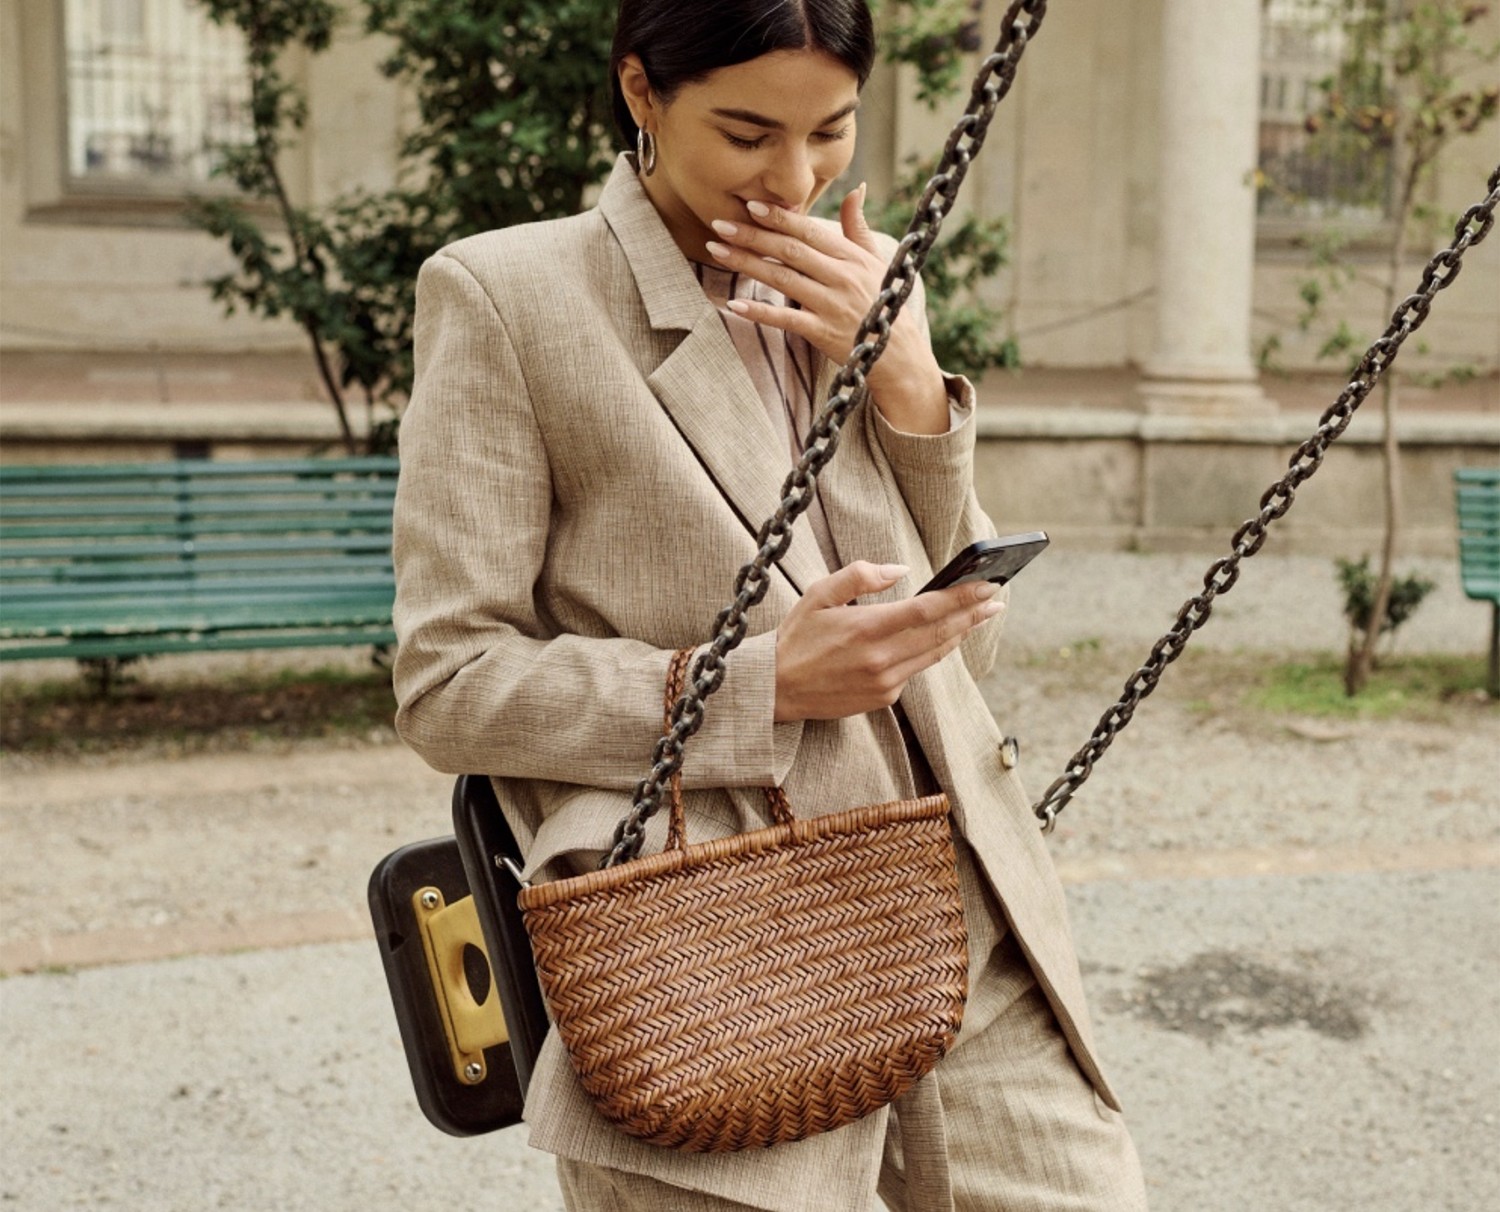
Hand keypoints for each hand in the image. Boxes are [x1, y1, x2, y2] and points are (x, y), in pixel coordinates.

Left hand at [705, 189, 948, 433]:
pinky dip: (760, 312)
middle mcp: (841, 276)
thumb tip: (857, 189)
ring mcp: (831, 304)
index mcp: (850, 256)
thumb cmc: (884, 304)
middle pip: (790, 251)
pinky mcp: (824, 332)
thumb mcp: (875, 262)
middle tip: (719, 224)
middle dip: (752, 235)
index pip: (809, 231)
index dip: (778, 218)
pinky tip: (734, 304)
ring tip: (716, 250)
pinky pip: (786, 319)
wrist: (900, 355)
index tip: (749, 205)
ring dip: (746, 264)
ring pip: (783, 279)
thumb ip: (858, 227)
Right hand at [774, 561, 1005, 722]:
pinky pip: (915, 670)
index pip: (926, 610)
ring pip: (934, 654)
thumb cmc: (796, 638)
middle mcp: (880, 659)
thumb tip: (900, 570)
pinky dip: (931, 651)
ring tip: (981, 614)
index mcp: (866, 629)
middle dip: (973, 614)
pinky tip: (942, 637)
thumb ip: (859, 575)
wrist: (776, 689)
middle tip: (997, 597)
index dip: (961, 598)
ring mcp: (885, 682)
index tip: (987, 585)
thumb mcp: (818, 594)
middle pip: (941, 633)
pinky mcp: (884, 698)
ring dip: (961, 633)